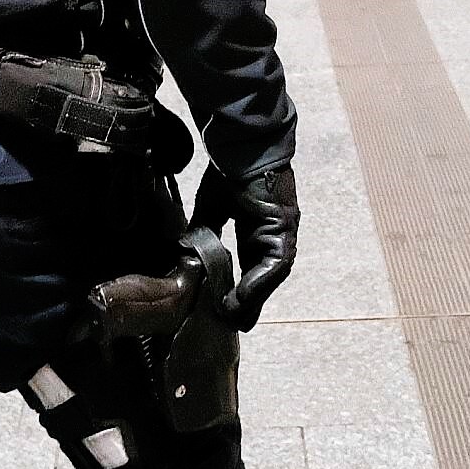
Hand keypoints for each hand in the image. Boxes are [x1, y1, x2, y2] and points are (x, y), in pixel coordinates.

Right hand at [195, 163, 297, 328]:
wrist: (242, 144)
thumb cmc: (229, 168)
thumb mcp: (212, 206)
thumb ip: (203, 230)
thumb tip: (185, 250)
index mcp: (258, 226)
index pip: (251, 265)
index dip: (241, 288)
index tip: (227, 309)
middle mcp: (274, 232)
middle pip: (263, 275)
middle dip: (250, 301)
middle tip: (236, 324)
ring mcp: (283, 230)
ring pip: (271, 274)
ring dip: (255, 297)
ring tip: (236, 317)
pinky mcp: (284, 227)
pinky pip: (274, 263)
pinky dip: (259, 283)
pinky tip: (244, 297)